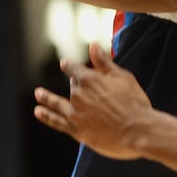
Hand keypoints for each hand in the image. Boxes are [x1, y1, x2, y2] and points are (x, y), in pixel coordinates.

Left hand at [33, 42, 154, 159]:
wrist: (137, 131)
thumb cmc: (133, 102)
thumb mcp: (122, 77)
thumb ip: (104, 62)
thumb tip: (93, 45)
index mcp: (90, 79)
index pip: (74, 69)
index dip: (69, 66)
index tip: (64, 63)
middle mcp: (79, 95)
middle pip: (73, 87)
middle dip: (77, 86)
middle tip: (90, 92)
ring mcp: (75, 113)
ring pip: (58, 103)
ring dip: (47, 97)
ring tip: (38, 93)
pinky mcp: (76, 130)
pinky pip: (56, 122)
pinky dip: (47, 116)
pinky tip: (39, 111)